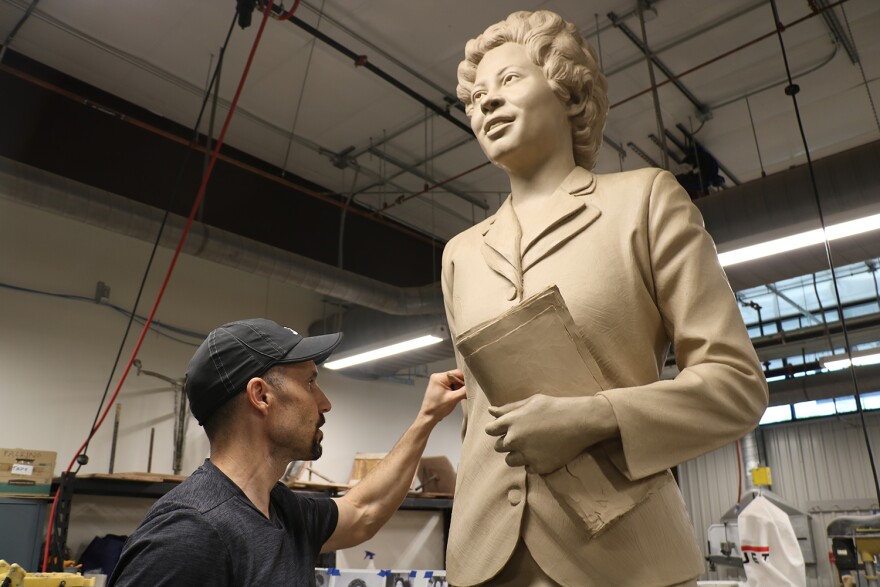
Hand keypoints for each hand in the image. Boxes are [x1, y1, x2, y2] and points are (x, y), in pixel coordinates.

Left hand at [419, 369, 466, 423]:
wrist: (428, 417)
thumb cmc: (437, 408)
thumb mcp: (453, 399)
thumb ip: (464, 391)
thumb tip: (472, 386)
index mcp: (439, 377)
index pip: (457, 373)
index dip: (465, 380)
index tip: (471, 387)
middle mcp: (438, 377)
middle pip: (456, 377)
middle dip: (462, 385)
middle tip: (466, 393)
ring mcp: (439, 382)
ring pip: (455, 382)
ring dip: (459, 389)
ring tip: (460, 397)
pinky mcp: (440, 387)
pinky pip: (451, 386)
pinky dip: (456, 391)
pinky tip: (457, 397)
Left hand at [485, 394, 617, 474]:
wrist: (581, 422)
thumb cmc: (555, 407)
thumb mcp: (531, 401)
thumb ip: (509, 408)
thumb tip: (491, 411)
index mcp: (511, 421)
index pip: (490, 430)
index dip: (497, 430)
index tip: (506, 429)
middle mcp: (514, 440)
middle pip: (498, 447)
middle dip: (508, 443)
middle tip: (524, 436)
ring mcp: (526, 455)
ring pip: (510, 461)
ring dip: (517, 455)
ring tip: (533, 445)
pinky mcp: (538, 467)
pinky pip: (527, 469)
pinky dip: (533, 463)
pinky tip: (544, 452)